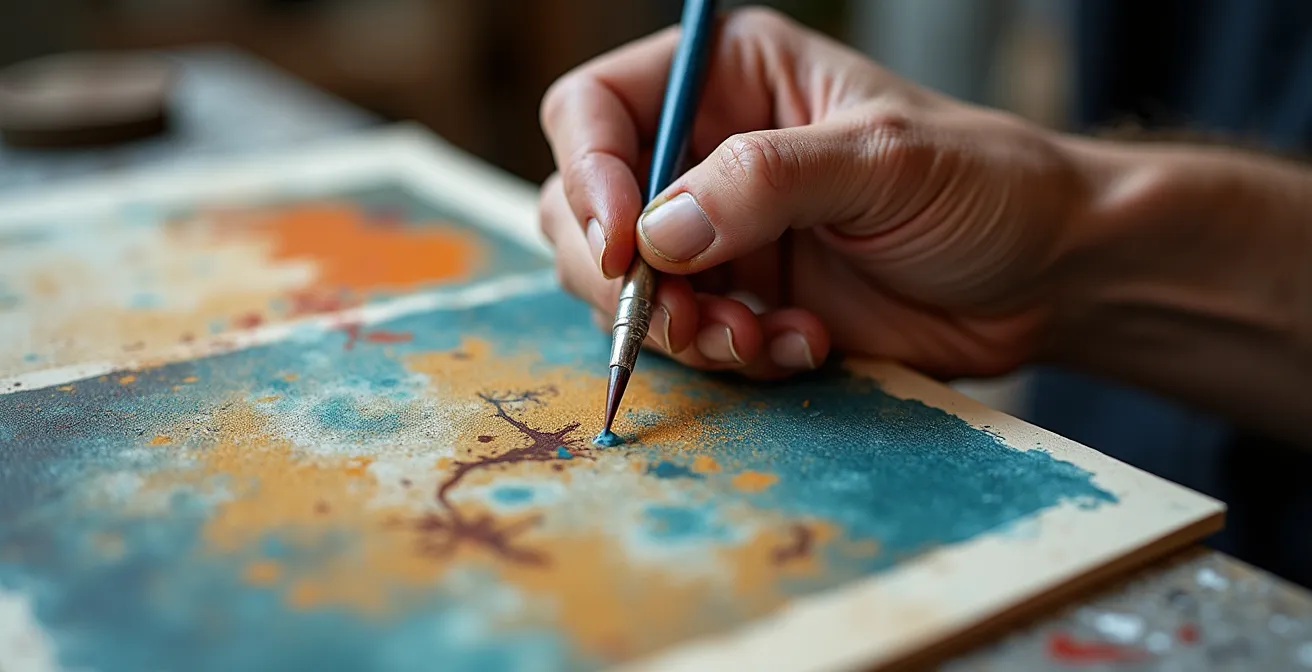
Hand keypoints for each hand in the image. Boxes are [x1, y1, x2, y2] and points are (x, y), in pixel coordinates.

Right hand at [537, 7, 1089, 379]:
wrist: (1046, 278)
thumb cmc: (985, 183)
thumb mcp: (883, 160)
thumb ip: (766, 182)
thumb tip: (656, 235)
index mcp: (730, 80)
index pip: (596, 110)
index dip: (590, 175)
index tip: (624, 245)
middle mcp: (708, 153)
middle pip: (588, 208)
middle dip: (623, 276)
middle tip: (683, 319)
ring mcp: (721, 234)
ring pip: (628, 288)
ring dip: (680, 329)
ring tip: (758, 341)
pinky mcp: (745, 302)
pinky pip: (689, 340)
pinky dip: (731, 357)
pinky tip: (803, 347)